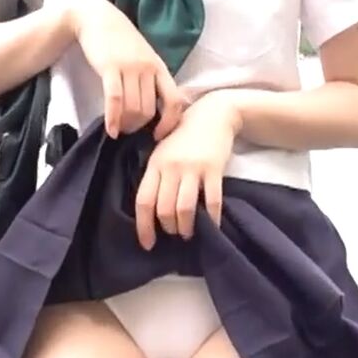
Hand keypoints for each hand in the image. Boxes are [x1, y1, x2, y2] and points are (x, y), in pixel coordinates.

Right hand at [69, 0, 186, 138]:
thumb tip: (159, 108)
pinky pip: (115, 100)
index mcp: (160, 67)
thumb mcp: (144, 57)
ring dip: (126, 124)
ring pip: (133, 107)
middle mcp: (148, 68)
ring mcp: (130, 67)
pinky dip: (113, 119)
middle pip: (149, 109)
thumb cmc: (121, 41)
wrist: (97, 18)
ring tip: (119, 128)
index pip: (174, 101)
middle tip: (129, 130)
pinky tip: (110, 130)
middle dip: (139, 126)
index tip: (158, 134)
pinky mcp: (110, 68)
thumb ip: (152, 78)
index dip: (169, 123)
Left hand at [134, 92, 241, 249]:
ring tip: (188, 232)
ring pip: (184, 208)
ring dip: (186, 227)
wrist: (213, 114)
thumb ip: (156, 174)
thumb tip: (150, 209)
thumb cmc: (184, 135)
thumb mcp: (163, 150)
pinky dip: (212, 219)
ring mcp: (193, 167)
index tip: (148, 244)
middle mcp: (171, 167)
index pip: (143, 201)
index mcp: (155, 163)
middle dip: (168, 228)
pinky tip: (212, 225)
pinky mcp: (214, 169)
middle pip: (164, 209)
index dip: (143, 227)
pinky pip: (212, 201)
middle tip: (174, 233)